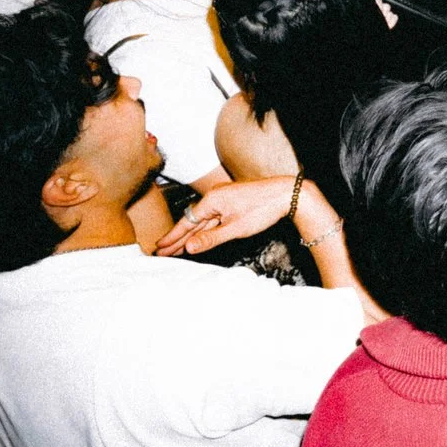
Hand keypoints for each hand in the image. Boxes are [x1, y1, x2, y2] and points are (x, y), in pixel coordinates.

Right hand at [154, 176, 310, 255]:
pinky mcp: (232, 203)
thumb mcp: (235, 228)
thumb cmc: (263, 208)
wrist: (286, 194)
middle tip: (161, 252)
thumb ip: (211, 238)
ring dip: (189, 235)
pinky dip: (204, 230)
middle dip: (177, 238)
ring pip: (202, 221)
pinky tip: (198, 238)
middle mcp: (214, 197)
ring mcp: (223, 199)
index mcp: (211, 200)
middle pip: (191, 222)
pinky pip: (213, 218)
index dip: (172, 237)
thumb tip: (189, 247)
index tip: (159, 248)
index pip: (186, 222)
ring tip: (175, 248)